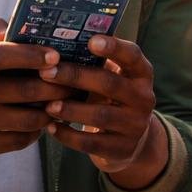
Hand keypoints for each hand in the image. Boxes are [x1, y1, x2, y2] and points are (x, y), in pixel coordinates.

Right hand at [0, 18, 75, 164]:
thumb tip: (13, 25)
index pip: (0, 55)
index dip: (31, 55)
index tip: (55, 56)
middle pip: (22, 90)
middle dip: (55, 86)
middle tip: (73, 82)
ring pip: (26, 118)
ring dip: (50, 110)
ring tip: (62, 102)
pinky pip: (19, 140)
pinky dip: (36, 131)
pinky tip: (41, 121)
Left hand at [38, 35, 166, 184]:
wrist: (131, 141)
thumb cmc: (112, 99)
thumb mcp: (113, 79)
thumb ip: (95, 63)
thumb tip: (55, 45)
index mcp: (142, 74)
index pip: (132, 56)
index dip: (114, 47)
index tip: (91, 41)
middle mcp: (144, 98)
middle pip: (109, 84)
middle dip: (75, 77)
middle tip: (47, 73)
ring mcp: (135, 126)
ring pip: (100, 116)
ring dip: (71, 110)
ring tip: (48, 105)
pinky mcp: (122, 149)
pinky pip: (92, 143)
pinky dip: (68, 135)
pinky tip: (51, 128)